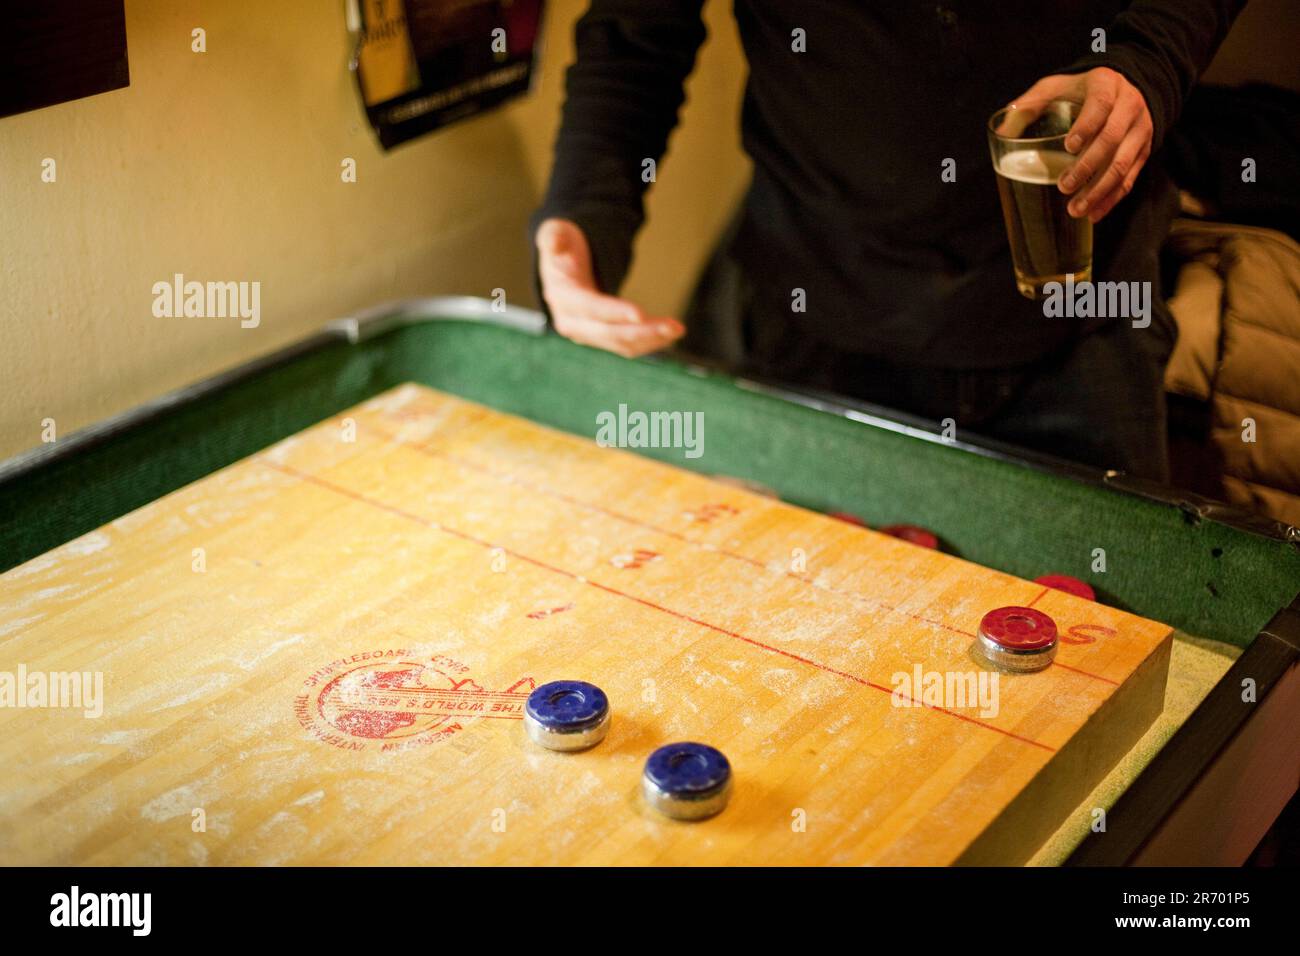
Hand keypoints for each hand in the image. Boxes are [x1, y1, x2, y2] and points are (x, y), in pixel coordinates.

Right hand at [535, 218, 684, 357]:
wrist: (563, 267)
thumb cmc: (564, 246)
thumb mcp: (556, 233)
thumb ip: (555, 237)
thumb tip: (555, 242)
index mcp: (561, 296)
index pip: (589, 308)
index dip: (613, 312)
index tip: (640, 314)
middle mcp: (572, 322)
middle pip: (609, 333)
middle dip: (642, 332)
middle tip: (674, 326)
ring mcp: (587, 334)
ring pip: (622, 344)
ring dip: (651, 339)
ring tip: (678, 329)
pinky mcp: (603, 337)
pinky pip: (627, 344)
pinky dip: (649, 342)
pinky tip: (669, 334)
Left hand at [1006, 67, 1152, 222]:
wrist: (1123, 87)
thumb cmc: (1080, 90)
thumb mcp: (1056, 86)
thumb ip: (1030, 104)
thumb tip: (1001, 131)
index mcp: (1106, 85)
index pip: (1101, 104)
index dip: (1087, 126)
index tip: (1068, 146)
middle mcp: (1129, 106)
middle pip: (1112, 139)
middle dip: (1088, 166)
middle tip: (1064, 186)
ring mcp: (1140, 129)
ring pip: (1123, 163)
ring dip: (1100, 190)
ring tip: (1076, 209)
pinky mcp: (1143, 150)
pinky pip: (1131, 177)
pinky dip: (1112, 198)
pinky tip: (1093, 215)